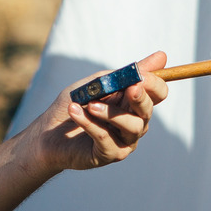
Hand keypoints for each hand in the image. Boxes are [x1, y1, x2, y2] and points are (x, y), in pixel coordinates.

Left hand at [35, 51, 168, 171]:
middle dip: (140, 97)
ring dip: (111, 113)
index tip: (140, 75)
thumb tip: (162, 56)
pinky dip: (90, 123)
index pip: (158, 93)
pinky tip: (75, 112)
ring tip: (89, 105)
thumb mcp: (99, 83)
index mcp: (134, 103)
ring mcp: (125, 141)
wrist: (47, 133)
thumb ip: (126, 73)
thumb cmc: (75, 104)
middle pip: (148, 110)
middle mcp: (135, 122)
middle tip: (130, 88)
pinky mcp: (110, 155)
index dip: (154, 84)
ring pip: (132, 126)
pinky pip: (106, 138)